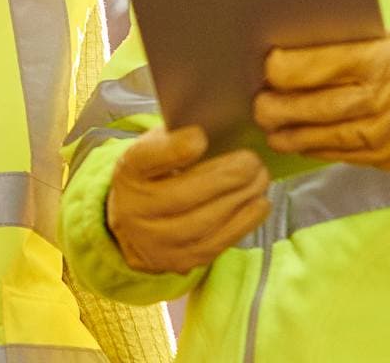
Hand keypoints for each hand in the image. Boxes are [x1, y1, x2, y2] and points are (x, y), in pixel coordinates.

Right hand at [106, 125, 269, 273]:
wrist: (135, 226)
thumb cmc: (157, 176)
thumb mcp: (156, 149)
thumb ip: (178, 139)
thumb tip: (223, 129)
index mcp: (128, 172)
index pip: (144, 160)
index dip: (172, 150)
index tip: (201, 136)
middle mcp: (133, 210)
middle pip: (181, 196)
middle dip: (225, 177)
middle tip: (253, 161)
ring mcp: (155, 241)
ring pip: (202, 223)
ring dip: (240, 199)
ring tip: (261, 179)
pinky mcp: (179, 261)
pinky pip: (216, 244)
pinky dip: (244, 222)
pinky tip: (260, 203)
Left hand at [253, 31, 389, 175]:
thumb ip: (353, 43)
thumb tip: (298, 43)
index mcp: (381, 61)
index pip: (320, 64)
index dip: (285, 68)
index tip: (268, 65)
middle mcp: (379, 99)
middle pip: (312, 106)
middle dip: (276, 105)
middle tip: (258, 102)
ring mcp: (381, 134)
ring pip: (319, 136)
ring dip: (287, 132)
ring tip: (269, 125)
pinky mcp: (382, 158)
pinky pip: (336, 154)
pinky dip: (311, 147)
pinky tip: (296, 140)